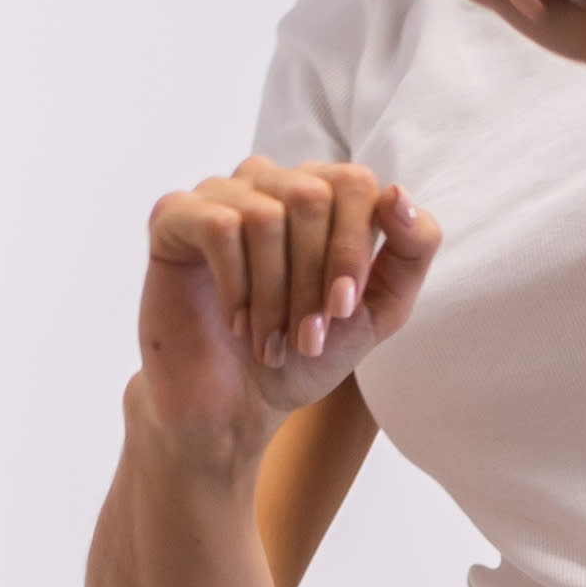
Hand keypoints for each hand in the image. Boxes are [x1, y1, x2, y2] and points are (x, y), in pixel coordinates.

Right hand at [135, 159, 438, 473]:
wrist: (238, 405)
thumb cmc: (306, 353)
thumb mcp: (380, 309)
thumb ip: (411, 252)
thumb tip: (397, 192)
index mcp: (322, 193)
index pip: (355, 183)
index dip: (353, 249)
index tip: (342, 312)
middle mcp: (272, 181)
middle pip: (313, 195)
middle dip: (316, 277)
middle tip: (307, 336)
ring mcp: (221, 194)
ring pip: (267, 215)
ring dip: (275, 293)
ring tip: (270, 341)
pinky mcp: (174, 217)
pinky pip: (219, 227)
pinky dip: (236, 286)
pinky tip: (234, 321)